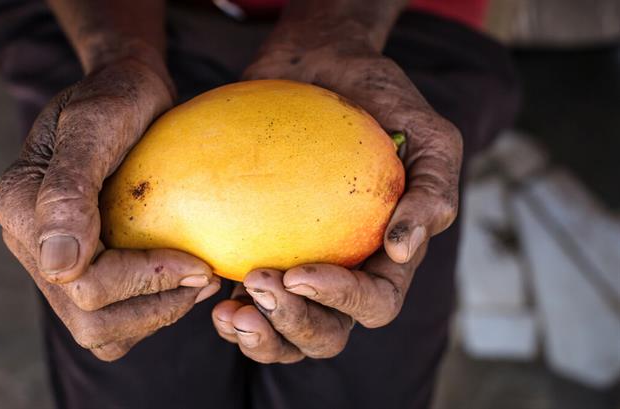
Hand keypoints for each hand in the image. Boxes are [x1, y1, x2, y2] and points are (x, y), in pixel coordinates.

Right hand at [0, 57, 220, 360]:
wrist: (128, 92)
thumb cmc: (118, 96)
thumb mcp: (96, 122)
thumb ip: (69, 188)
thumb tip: (61, 267)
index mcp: (20, 209)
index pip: (79, 280)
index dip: (143, 280)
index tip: (200, 263)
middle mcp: (31, 244)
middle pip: (89, 318)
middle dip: (154, 305)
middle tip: (207, 276)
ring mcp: (55, 261)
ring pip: (101, 331)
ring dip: (156, 316)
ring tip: (201, 282)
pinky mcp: (84, 267)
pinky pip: (115, 319)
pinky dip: (153, 311)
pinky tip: (187, 282)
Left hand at [211, 20, 461, 362]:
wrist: (318, 64)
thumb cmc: (378, 98)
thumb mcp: (428, 134)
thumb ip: (432, 191)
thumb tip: (401, 251)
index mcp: (386, 259)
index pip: (374, 302)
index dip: (340, 301)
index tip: (298, 273)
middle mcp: (343, 273)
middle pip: (326, 332)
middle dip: (294, 325)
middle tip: (258, 285)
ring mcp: (298, 267)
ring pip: (282, 333)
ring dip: (258, 335)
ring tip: (228, 313)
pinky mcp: (256, 250)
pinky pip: (243, 301)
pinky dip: (228, 311)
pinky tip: (205, 289)